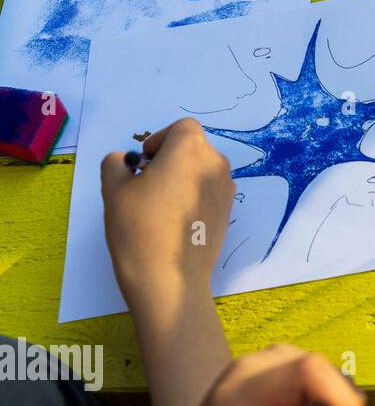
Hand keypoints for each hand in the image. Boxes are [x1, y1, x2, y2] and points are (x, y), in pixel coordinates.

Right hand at [100, 118, 235, 312]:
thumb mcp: (114, 190)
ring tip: (158, 205)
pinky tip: (175, 221)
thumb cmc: (139, 228)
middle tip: (146, 183)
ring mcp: (227, 189)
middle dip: (170, 158)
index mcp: (191, 150)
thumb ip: (116, 164)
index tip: (144, 162)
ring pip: (203, 170)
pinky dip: (194, 195)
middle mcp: (216, 164)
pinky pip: (210, 191)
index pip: (182, 127)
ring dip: (182, 177)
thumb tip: (123, 161)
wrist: (170, 277)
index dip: (160, 139)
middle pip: (194, 148)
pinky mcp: (229, 212)